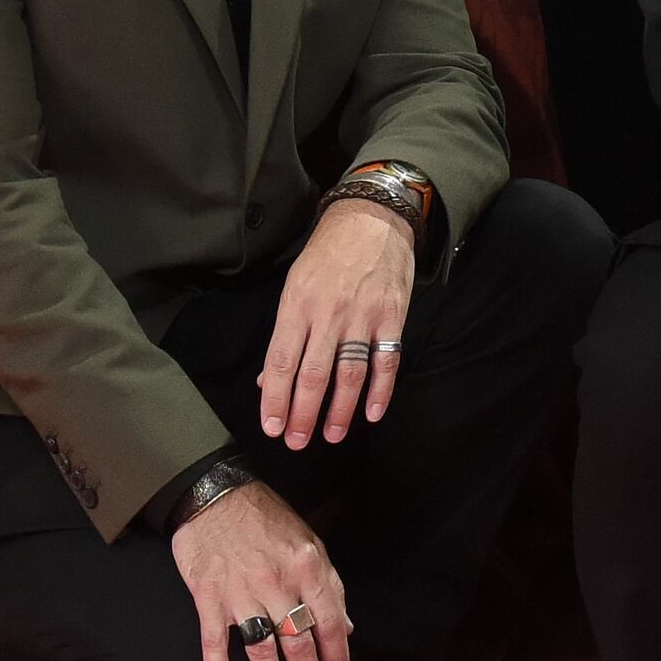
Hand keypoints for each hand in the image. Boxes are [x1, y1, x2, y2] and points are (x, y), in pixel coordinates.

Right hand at [169, 477, 349, 660]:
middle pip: (298, 640)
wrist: (215, 496)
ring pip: (262, 647)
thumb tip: (345, 624)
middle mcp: (276, 583)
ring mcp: (240, 592)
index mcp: (306, 566)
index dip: (336, 653)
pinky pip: (214, 640)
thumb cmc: (265, 518)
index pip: (329, 620)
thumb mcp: (308, 541)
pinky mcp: (208, 597)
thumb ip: (328, 583)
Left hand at [259, 197, 417, 447]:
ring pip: (349, 374)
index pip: (281, 362)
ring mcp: (362, 316)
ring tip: (331, 435)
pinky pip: (387, 360)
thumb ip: (286, 334)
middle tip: (297, 442)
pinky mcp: (392, 316)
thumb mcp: (295, 285)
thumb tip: (267, 379)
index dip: (275, 399)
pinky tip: (372, 413)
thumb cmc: (326, 255)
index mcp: (297, 306)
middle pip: (313, 375)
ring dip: (339, 410)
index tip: (272, 428)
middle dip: (303, 414)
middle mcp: (328, 314)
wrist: (372, 219)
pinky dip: (381, 390)